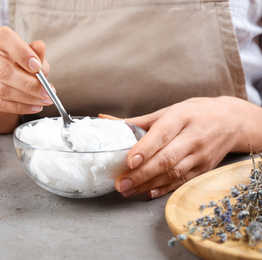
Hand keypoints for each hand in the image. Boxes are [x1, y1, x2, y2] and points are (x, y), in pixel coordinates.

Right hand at [0, 26, 52, 132]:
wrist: (11, 89)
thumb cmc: (25, 69)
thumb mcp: (35, 61)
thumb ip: (38, 55)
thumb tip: (39, 46)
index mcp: (0, 40)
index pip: (5, 38)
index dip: (21, 52)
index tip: (37, 66)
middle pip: (3, 70)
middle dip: (28, 84)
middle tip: (46, 92)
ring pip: (2, 90)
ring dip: (27, 98)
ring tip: (44, 101)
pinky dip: (20, 107)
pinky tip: (34, 107)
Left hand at [100, 96, 261, 198]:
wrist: (232, 121)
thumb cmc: (194, 113)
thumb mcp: (168, 111)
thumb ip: (138, 121)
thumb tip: (105, 121)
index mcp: (182, 117)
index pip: (162, 134)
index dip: (145, 149)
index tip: (128, 160)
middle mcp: (193, 137)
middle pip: (166, 159)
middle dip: (141, 173)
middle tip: (120, 183)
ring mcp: (201, 155)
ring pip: (173, 173)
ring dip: (148, 184)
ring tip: (127, 190)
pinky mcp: (204, 168)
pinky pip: (182, 181)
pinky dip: (164, 188)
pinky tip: (148, 192)